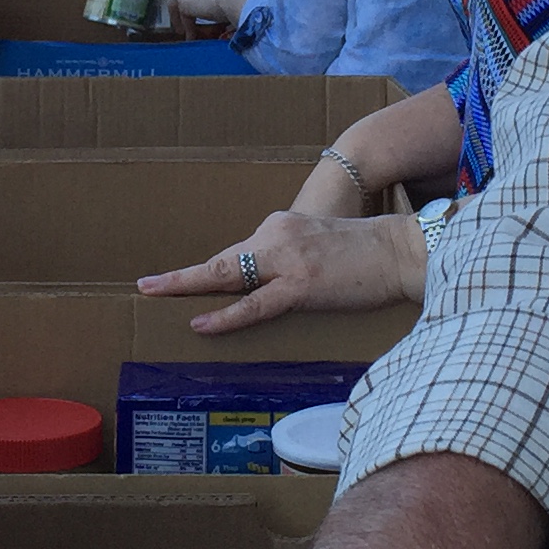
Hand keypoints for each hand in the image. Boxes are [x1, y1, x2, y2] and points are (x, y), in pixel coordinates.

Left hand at [138, 211, 422, 334]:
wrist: (401, 250)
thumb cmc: (366, 256)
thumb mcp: (318, 247)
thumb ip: (288, 261)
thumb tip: (266, 290)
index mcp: (281, 226)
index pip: (237, 254)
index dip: (209, 273)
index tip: (182, 282)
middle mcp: (277, 236)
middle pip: (222, 261)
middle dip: (182, 276)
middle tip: (147, 286)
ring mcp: (288, 259)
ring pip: (228, 276)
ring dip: (188, 286)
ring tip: (155, 294)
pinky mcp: (302, 284)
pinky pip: (255, 304)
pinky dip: (226, 315)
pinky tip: (201, 322)